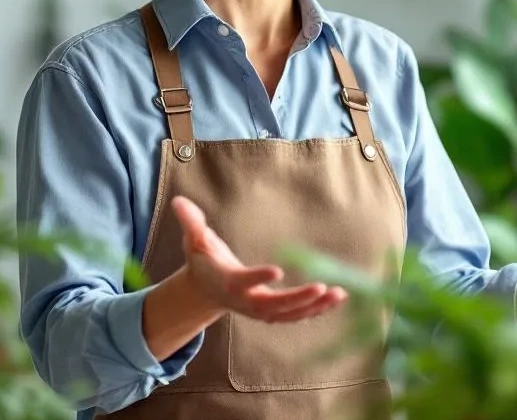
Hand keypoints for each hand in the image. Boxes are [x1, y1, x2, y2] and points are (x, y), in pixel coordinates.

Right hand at [172, 196, 347, 321]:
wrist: (207, 289)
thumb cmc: (204, 260)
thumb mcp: (194, 241)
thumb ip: (191, 222)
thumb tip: (178, 201)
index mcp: (228, 282)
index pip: (243, 282)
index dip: (258, 278)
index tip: (277, 270)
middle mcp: (246, 301)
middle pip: (272, 305)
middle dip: (297, 299)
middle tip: (321, 287)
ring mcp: (260, 310)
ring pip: (289, 315)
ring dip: (314, 307)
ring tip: (337, 293)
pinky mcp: (272, 313)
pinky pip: (296, 315)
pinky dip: (317, 309)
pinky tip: (337, 297)